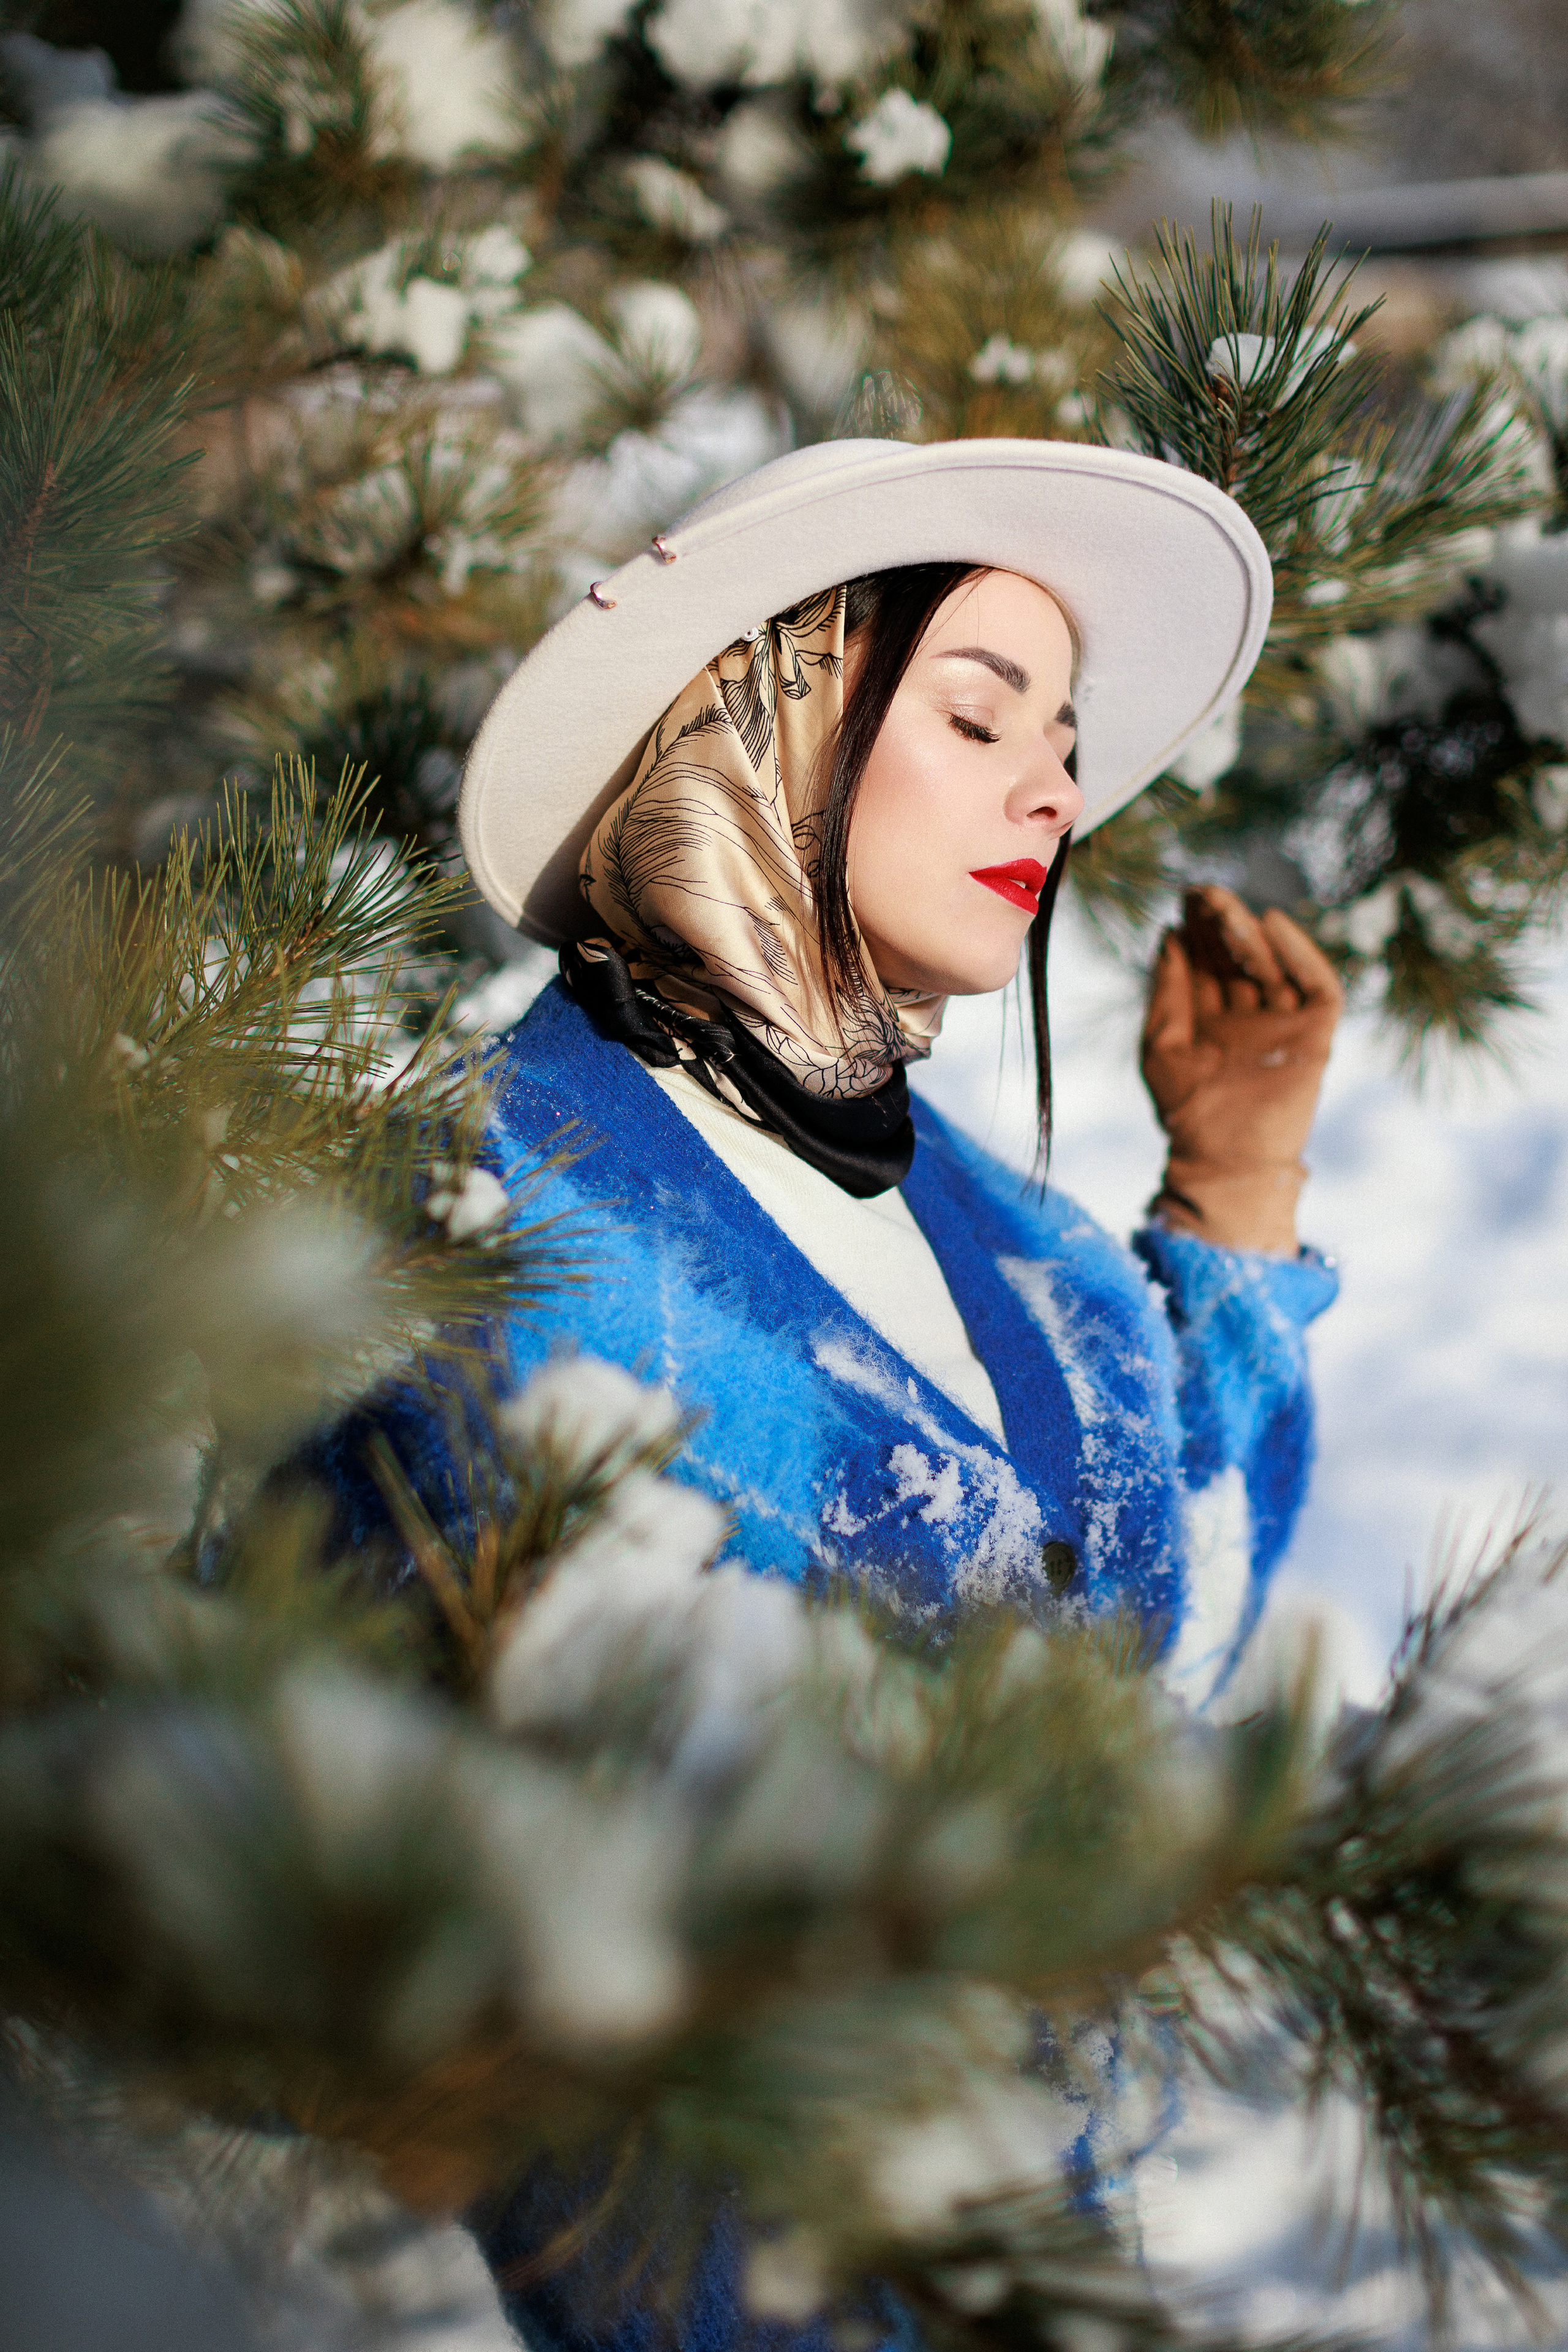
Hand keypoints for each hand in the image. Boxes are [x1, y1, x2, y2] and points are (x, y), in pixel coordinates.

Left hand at [1140, 885, 1342, 1254]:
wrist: (1223, 1160)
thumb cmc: (1186, 1111)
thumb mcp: (1161, 1045)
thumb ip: (1166, 992)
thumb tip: (1167, 936)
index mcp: (1212, 1017)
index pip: (1207, 961)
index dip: (1196, 930)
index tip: (1181, 899)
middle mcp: (1250, 1015)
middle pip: (1238, 956)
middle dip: (1220, 923)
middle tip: (1200, 891)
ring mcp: (1283, 1023)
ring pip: (1271, 964)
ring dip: (1247, 932)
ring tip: (1221, 904)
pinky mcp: (1314, 1034)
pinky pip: (1316, 983)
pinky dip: (1299, 952)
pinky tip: (1271, 924)